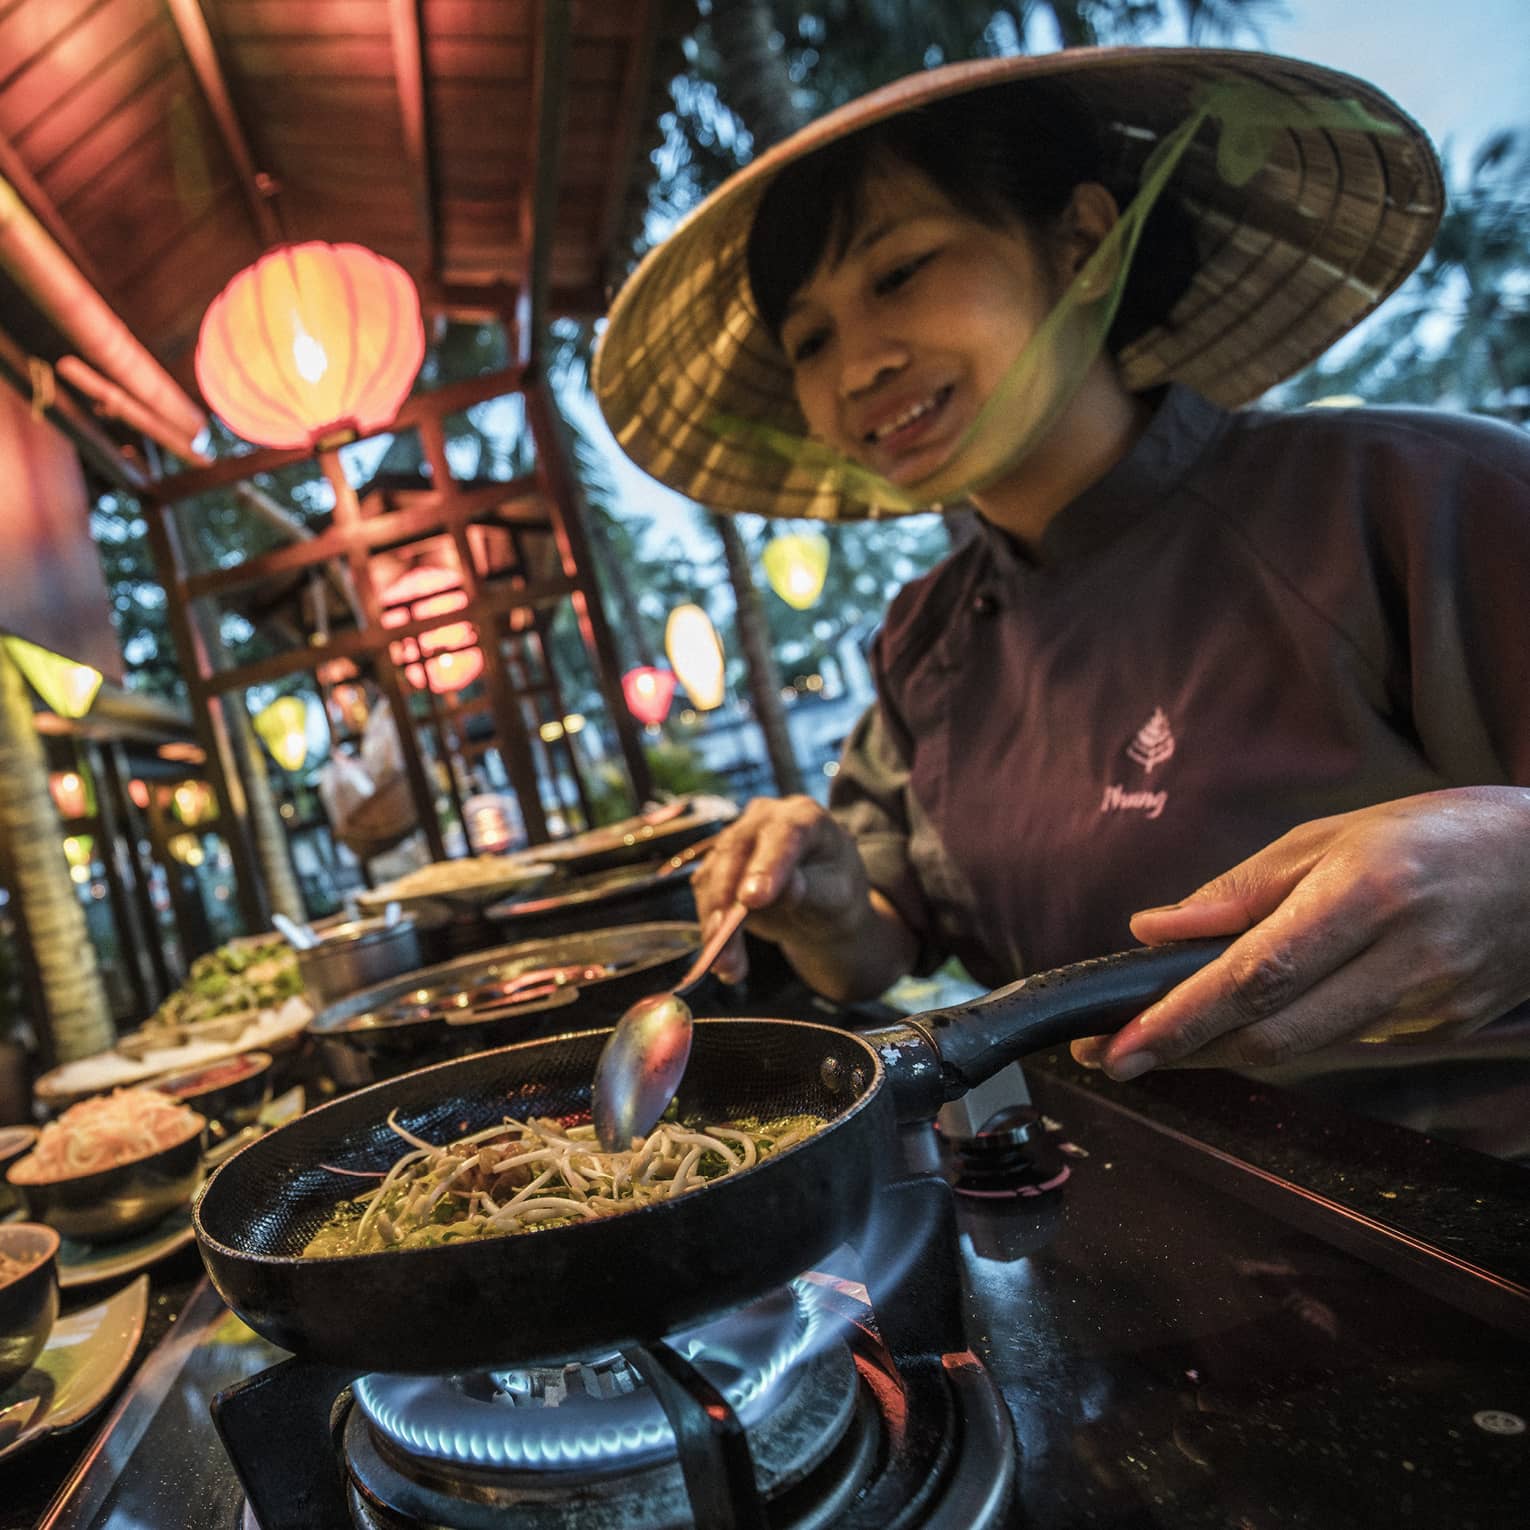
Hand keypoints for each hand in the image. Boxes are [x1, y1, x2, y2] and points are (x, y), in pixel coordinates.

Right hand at [689, 795, 910, 995]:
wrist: (820, 905)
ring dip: (715, 925)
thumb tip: (788, 887)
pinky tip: (725, 963)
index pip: (783, 834)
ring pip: (712, 876)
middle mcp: (765, 819)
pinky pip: (705, 897)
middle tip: (723, 940)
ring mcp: (737, 840)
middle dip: (726, 900)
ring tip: (729, 967)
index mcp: (805, 816)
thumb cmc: (835, 894)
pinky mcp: (718, 867)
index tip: (753, 900)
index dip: (765, 865)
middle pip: (735, 851)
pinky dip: (711, 931)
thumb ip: (814, 890)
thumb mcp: (837, 897)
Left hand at [1070, 787, 1529, 1079]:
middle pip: (1274, 1033)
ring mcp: (1427, 1006)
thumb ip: (1240, 889)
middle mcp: (1400, 958)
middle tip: (1113, 1057)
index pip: (1256, 975)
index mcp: (1367, 893)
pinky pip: (1337, 1041)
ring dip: (1221, 1050)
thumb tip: (1154, 930)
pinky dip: (1280, 1035)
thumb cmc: (1436, 833)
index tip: (1119, 1049)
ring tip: (1158, 1039)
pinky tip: (1243, 1022)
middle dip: (1184, 1052)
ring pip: (1300, 1048)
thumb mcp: (1332, 835)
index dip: (1182, 1020)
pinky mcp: (1438, 1030)